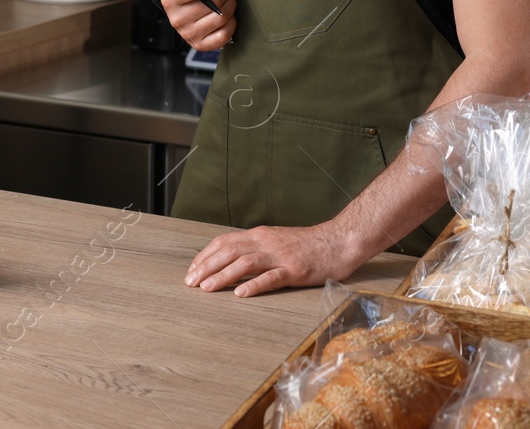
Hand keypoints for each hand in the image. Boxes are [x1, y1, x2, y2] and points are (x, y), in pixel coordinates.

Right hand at [161, 0, 235, 49]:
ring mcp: (188, 33)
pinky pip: (223, 36)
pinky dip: (230, 24)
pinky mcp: (200, 44)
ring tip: (224, 0)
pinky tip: (225, 16)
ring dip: (229, 6)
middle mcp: (175, 17)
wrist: (193, 2)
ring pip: (220, 18)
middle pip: (212, 4)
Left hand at [184, 222, 361, 296]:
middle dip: (207, 267)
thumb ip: (256, 248)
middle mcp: (266, 242)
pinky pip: (272, 277)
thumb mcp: (276, 241)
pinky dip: (255, 285)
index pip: (224, 242)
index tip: (192, 270)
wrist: (338, 241)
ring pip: (245, 263)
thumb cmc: (307, 245)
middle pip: (229, 251)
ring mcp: (280, 256)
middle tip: (190, 282)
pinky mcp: (296, 270)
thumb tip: (231, 260)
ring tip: (207, 288)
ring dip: (223, 276)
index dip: (205, 256)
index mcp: (259, 235)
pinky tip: (241, 294)